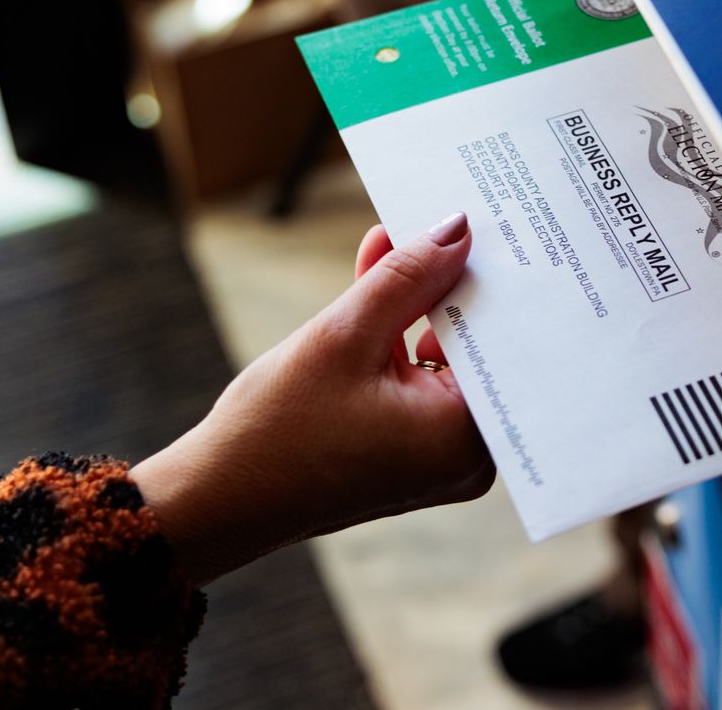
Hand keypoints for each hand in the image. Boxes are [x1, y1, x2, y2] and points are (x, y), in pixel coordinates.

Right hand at [134, 216, 493, 583]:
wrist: (215, 499)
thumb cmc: (277, 433)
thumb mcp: (344, 336)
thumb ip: (406, 277)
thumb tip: (455, 229)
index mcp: (468, 439)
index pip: (506, 342)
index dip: (493, 280)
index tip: (490, 230)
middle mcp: (467, 455)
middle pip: (476, 348)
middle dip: (448, 284)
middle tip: (442, 222)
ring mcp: (436, 455)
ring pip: (442, 357)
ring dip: (415, 302)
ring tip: (395, 244)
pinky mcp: (407, 449)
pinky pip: (416, 379)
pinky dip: (396, 335)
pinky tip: (376, 281)